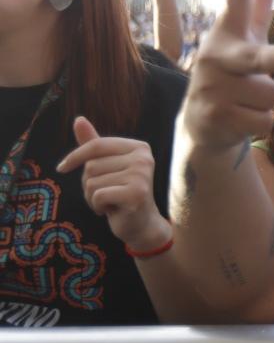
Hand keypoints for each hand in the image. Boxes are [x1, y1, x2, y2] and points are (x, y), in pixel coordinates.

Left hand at [57, 117, 170, 251]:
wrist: (140, 223)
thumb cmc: (120, 191)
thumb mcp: (106, 166)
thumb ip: (93, 143)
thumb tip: (78, 119)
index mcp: (138, 147)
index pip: (97, 145)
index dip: (74, 157)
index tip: (61, 168)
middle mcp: (143, 158)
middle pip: (92, 166)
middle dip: (89, 183)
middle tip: (106, 192)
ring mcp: (142, 176)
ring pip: (92, 182)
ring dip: (92, 197)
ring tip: (109, 201)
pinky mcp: (136, 194)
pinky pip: (97, 195)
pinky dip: (97, 206)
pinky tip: (111, 210)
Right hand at [182, 0, 273, 149]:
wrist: (202, 126)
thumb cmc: (231, 78)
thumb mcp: (242, 45)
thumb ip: (255, 15)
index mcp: (226, 37)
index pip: (234, 2)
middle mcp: (216, 58)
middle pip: (259, 58)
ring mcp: (213, 88)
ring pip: (271, 95)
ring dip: (269, 102)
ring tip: (249, 102)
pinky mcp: (216, 117)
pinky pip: (263, 120)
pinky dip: (262, 123)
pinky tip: (242, 119)